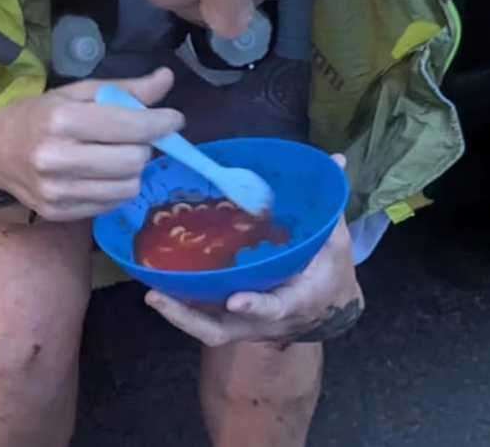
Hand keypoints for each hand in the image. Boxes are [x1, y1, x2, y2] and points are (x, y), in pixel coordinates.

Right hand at [0, 68, 182, 221]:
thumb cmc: (42, 114)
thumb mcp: (79, 93)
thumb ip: (124, 89)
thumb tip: (166, 80)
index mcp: (62, 120)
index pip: (129, 126)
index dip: (160, 123)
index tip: (174, 119)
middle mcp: (58, 159)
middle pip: (134, 159)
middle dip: (145, 145)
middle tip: (136, 136)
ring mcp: (57, 191)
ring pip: (128, 186)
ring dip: (134, 169)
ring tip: (119, 154)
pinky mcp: (60, 213)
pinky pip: (112, 204)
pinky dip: (118, 187)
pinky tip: (104, 173)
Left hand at [145, 154, 364, 347]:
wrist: (327, 307)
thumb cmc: (330, 272)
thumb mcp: (337, 242)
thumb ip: (329, 205)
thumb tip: (336, 161)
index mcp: (296, 300)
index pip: (275, 307)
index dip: (257, 305)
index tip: (236, 299)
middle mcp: (265, 320)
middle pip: (223, 329)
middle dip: (190, 317)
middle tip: (159, 297)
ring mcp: (245, 323)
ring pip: (208, 328)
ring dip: (178, 315)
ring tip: (152, 293)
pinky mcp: (232, 319)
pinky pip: (203, 319)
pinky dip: (181, 308)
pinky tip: (157, 287)